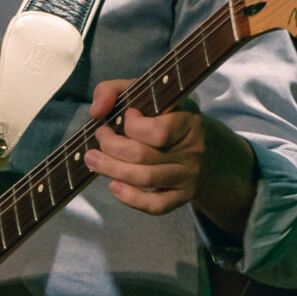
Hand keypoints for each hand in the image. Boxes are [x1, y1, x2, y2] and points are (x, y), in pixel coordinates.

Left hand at [83, 79, 256, 231]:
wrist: (203, 144)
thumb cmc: (165, 115)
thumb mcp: (146, 93)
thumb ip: (115, 90)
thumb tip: (97, 111)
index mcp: (188, 121)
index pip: (158, 132)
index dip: (133, 126)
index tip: (126, 115)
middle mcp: (192, 150)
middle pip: (142, 156)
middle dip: (111, 146)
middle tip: (100, 136)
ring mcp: (188, 176)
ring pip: (144, 179)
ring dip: (111, 169)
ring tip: (93, 160)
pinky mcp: (183, 196)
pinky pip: (156, 205)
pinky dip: (131, 199)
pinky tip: (114, 186)